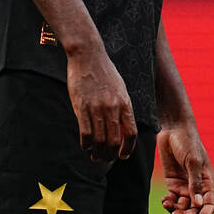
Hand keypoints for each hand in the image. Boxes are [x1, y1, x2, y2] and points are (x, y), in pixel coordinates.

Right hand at [67, 47, 137, 161]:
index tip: (122, 156)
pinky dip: (86, 145)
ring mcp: (97, 108)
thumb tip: (123, 128)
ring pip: (99, 142)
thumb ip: (122, 108)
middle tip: (106, 158)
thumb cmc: (104, 71)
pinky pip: (85, 134)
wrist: (88, 55)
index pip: (131, 134)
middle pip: (114, 142)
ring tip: (95, 155)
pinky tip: (85, 145)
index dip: (127, 149)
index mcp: (125, 103)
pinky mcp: (82, 107)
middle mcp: (112, 108)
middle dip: (110, 155)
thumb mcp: (120, 88)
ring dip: (97, 153)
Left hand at [157, 123, 213, 213]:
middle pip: (195, 209)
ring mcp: (185, 185)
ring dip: (176, 211)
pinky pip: (173, 200)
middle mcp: (197, 186)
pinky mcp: (173, 183)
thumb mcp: (193, 161)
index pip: (209, 205)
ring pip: (183, 207)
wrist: (173, 128)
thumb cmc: (188, 141)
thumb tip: (198, 204)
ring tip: (168, 205)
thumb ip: (195, 183)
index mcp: (208, 181)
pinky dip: (169, 204)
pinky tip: (164, 201)